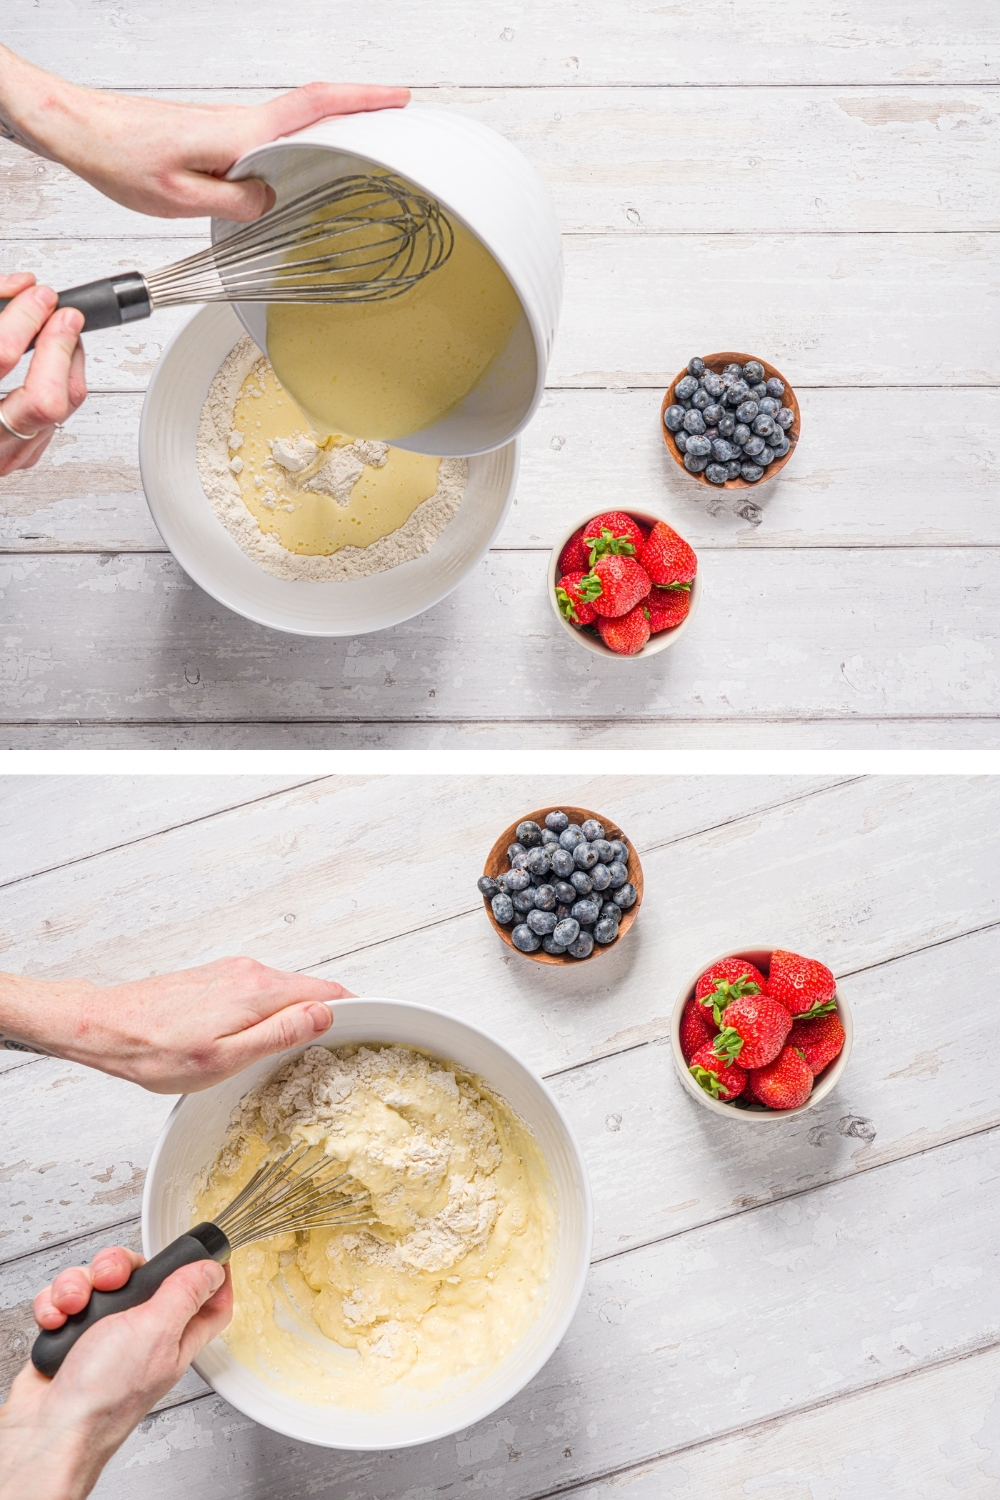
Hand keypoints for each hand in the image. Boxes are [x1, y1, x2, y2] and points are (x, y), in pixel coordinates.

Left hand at [0, 49, 408, 220]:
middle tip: (399, 125)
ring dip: (330, 134)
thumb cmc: (121, 158)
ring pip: (292, 129)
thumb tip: (272, 203)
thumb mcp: (179, 196)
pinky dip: (297, 150)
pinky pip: (269, 144)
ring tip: (363, 154)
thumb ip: (234, 203)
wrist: (81, 130)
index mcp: (239, 133)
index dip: (360, 101)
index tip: (398, 99)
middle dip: (361, 114)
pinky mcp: (219, 138)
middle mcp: (240, 123)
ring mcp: (231, 128)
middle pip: (314, 112)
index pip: (312, 108)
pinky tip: (301, 172)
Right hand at [0, 274, 85, 475]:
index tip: (36, 297)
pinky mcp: (24, 455)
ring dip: (69, 359)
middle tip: (61, 314)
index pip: (2, 359)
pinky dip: (65, 378)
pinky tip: (56, 357)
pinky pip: (63, 415)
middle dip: (59, 347)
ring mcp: (8, 454)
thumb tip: (23, 287)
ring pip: (63, 408)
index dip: (24, 321)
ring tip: (60, 328)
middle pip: (45, 400)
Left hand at [0, 958, 352, 1091]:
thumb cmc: (156, 1050)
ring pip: (286, 991)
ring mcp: (233, 972)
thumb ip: (279, 1034)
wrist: (104, 1026)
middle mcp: (250, 972)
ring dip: (301, 1013)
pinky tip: (264, 1035)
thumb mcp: (225, 1058)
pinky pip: (262, 992)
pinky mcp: (217, 979)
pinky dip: (275, 1011)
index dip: (356, 1011)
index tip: (372, 1031)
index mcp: (259, 991)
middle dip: (332, 1014)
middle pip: (310, 990)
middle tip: (344, 1048)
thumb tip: (325, 1015)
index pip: (328, 992)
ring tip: (308, 1047)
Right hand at [0, 1246, 230, 1499]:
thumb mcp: (157, 1333)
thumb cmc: (105, 1397)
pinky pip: (65, 1298)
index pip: (210, 1301)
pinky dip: (56, 1303)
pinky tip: (57, 1320)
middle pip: (144, 1276)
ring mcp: (104, 1334)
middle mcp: (142, 1334)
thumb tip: (213, 1269)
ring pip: (98, 1281)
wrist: (48, 1430)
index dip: (211, 1273)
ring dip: (80, 1286)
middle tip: (111, 1278)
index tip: (202, 1250)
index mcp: (176, 1336)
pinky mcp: (71, 1335)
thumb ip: (186, 1294)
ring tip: (75, 1306)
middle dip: (119, 1266)